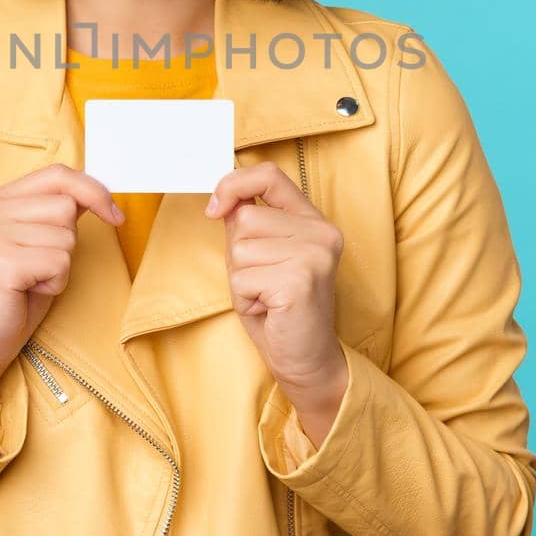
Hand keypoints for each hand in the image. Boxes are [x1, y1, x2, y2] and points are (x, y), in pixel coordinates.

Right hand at [0, 164, 124, 418]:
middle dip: (66, 241)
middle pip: (65, 206)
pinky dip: (55, 282)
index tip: (114, 214)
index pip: (56, 174)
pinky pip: (59, 262)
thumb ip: (57, 213)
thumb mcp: (37, 242)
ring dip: (60, 265)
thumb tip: (99, 193)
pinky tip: (28, 292)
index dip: (92, 190)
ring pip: (66, 236)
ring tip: (31, 281)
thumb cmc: (14, 293)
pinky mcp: (0, 262)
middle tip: (39, 267)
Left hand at [205, 162, 348, 438]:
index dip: (234, 184)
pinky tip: (269, 309)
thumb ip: (246, 224)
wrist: (304, 360)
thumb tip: (220, 197)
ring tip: (265, 296)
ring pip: (240, 249)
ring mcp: (315, 255)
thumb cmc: (277, 309)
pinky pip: (242, 278)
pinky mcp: (300, 280)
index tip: (214, 208)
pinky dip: (245, 298)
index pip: (269, 176)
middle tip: (261, 282)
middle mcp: (321, 232)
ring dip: (241, 278)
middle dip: (238, 255)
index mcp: (313, 220)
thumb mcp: (259, 257)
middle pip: (245, 219)